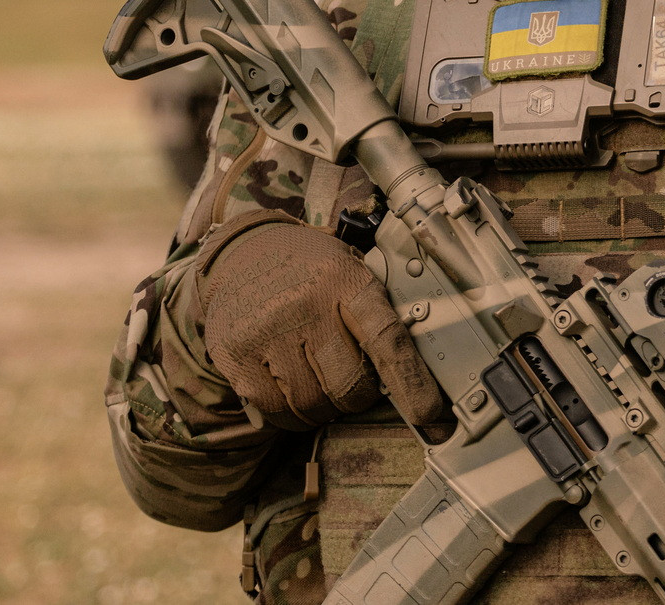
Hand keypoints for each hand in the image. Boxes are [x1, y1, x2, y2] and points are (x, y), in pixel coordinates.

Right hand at [196, 213, 449, 430]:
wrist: (242, 250)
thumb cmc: (310, 269)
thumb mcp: (350, 270)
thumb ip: (377, 314)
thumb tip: (417, 374)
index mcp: (344, 282)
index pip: (386, 339)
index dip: (412, 382)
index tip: (429, 413)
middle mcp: (304, 307)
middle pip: (349, 385)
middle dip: (360, 396)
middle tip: (355, 383)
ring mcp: (266, 334)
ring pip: (313, 405)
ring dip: (325, 407)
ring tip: (319, 380)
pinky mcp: (235, 358)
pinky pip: (276, 411)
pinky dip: (291, 413)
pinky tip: (291, 387)